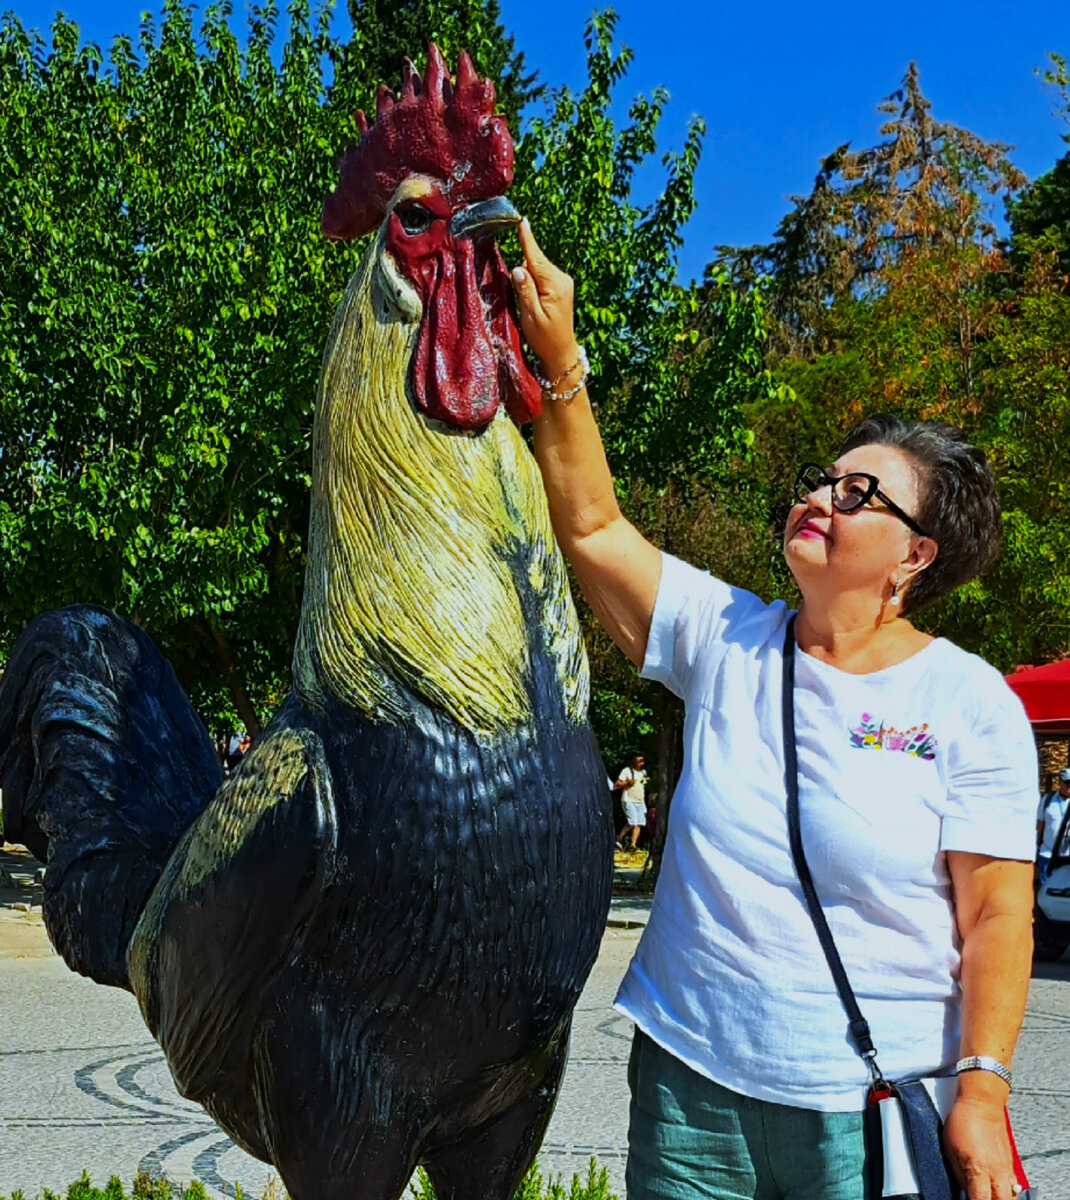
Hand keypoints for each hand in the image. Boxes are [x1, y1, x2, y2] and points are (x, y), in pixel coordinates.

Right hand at [510, 219, 579, 379]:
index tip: (522, 220)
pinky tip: (533, 300)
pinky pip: (542, 275)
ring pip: (537, 268)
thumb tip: (518, 268)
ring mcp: (563, 282)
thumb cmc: (545, 338)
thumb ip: (524, 291)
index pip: (536, 258)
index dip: (527, 240)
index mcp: (554, 285)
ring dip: (528, 278)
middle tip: (521, 297)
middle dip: (523, 270)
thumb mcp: (531, 316)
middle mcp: (561, 279)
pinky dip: (533, 282)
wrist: (561, 352)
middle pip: (535, 261)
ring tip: (529, 305)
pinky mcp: (561, 286)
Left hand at [942, 1095, 1016, 1199]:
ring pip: (1010, 1195)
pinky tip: (996, 1186)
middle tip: (980, 1196)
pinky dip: (1006, 1189)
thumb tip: (964, 1189)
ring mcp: (1007, 1167)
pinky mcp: (1011, 1162)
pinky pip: (1012, 1183)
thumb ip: (959, 1174)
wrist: (982, 1102)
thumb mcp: (950, 1148)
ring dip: (1000, 1197)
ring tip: (989, 1194)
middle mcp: (997, 1172)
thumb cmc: (963, 1120)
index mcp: (979, 1170)